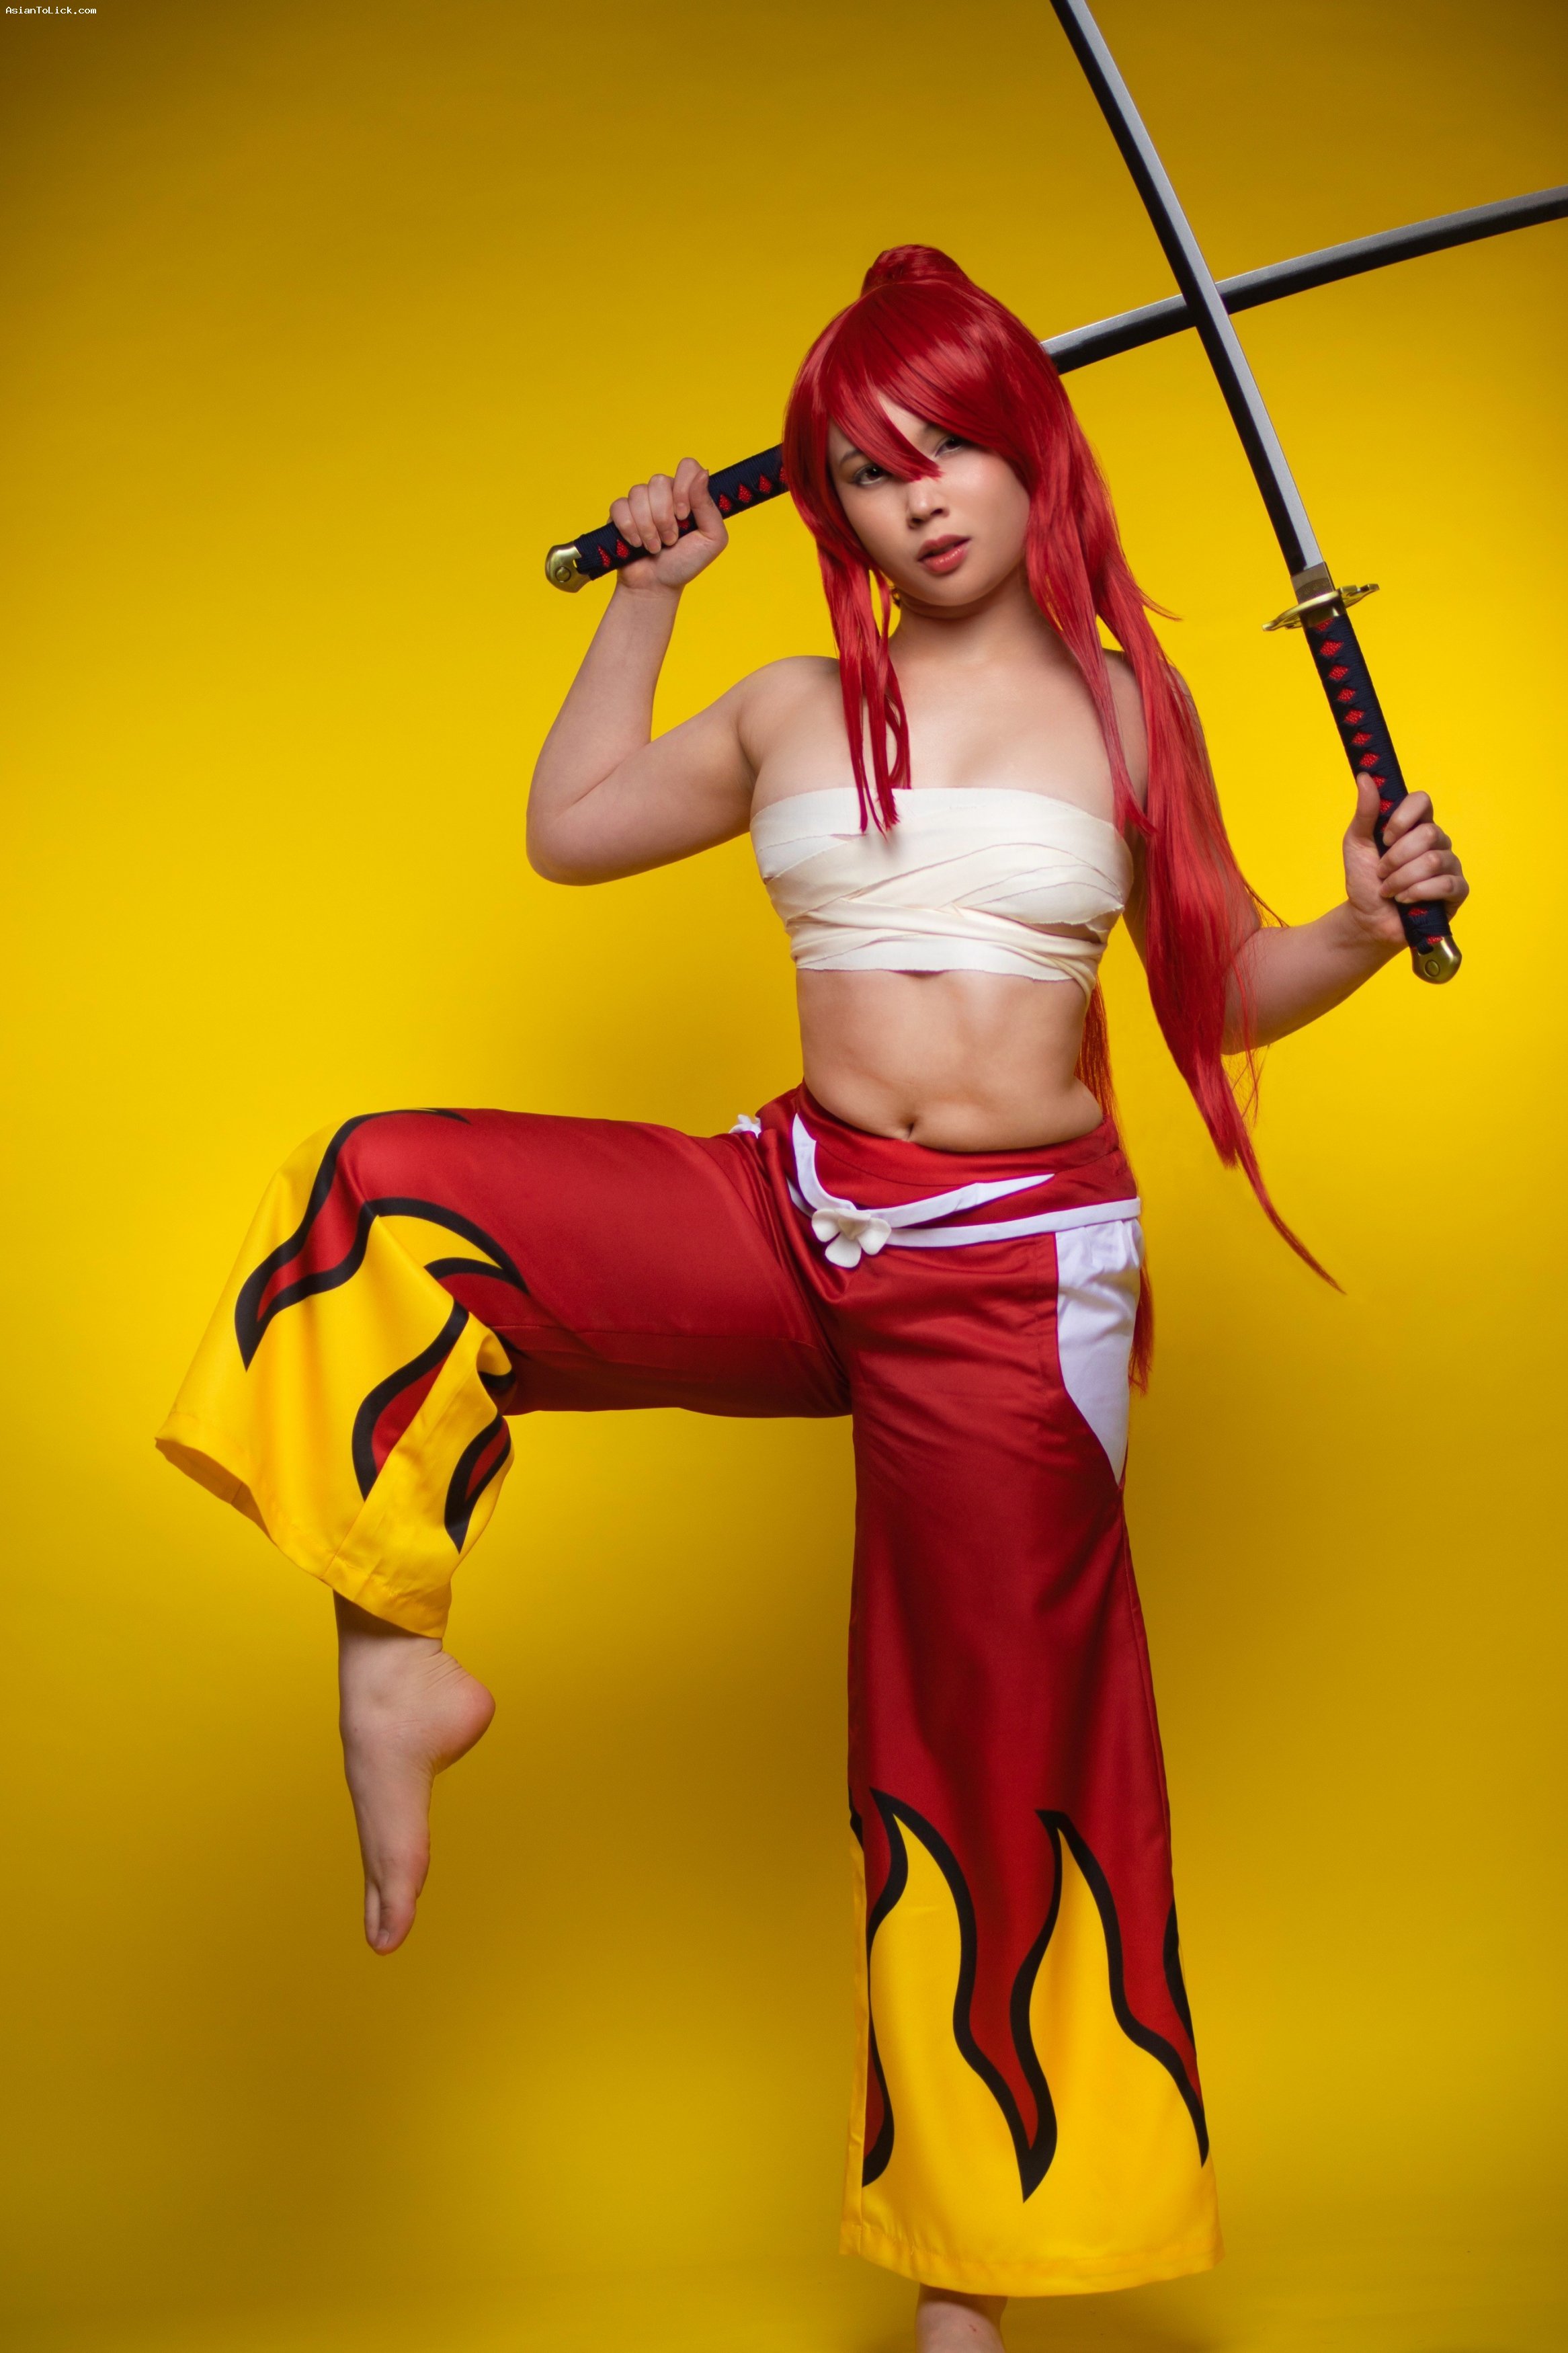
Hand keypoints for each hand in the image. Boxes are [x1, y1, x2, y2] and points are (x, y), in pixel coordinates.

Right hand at [608, 456, 727, 594]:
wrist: (657, 586)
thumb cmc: (685, 563)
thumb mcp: (711, 540)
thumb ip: (709, 507)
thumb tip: (702, 473)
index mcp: (688, 494)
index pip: (687, 467)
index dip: (683, 487)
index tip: (684, 515)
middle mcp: (665, 493)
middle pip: (659, 481)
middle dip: (664, 516)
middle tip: (670, 540)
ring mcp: (642, 501)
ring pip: (638, 493)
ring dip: (648, 527)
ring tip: (654, 547)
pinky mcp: (621, 513)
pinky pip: (620, 506)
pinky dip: (629, 529)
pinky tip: (637, 543)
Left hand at [1341, 771, 1468, 946]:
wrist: (1367, 920)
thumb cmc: (1365, 881)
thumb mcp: (1357, 844)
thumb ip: (1365, 812)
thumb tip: (1365, 777)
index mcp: (1415, 826)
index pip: (1422, 801)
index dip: (1404, 817)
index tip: (1385, 837)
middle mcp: (1436, 841)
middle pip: (1428, 834)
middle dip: (1396, 858)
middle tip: (1381, 873)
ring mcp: (1449, 865)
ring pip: (1434, 861)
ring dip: (1402, 879)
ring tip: (1389, 890)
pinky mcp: (1457, 891)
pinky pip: (1446, 884)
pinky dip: (1419, 893)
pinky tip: (1405, 900)